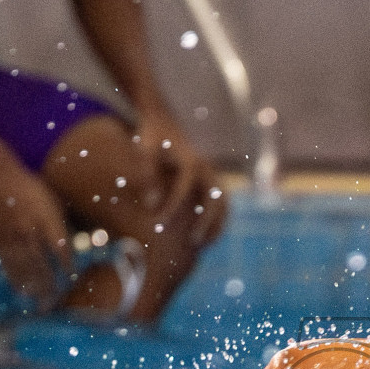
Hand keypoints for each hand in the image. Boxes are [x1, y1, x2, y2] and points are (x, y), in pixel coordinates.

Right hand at [0, 160, 69, 309]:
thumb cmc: (29, 189)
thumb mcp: (52, 201)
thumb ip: (61, 226)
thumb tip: (74, 248)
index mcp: (45, 219)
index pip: (60, 249)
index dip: (67, 266)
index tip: (72, 278)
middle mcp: (28, 231)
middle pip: (41, 264)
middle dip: (49, 285)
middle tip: (55, 301)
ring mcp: (10, 237)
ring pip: (23, 268)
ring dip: (33, 287)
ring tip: (40, 302)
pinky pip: (7, 265)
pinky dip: (15, 279)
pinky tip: (21, 289)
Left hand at [134, 110, 223, 238]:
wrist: (165, 123)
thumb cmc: (152, 138)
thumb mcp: (146, 151)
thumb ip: (147, 176)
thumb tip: (150, 205)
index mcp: (191, 161)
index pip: (184, 189)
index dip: (173, 207)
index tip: (160, 224)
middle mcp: (207, 169)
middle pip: (213, 200)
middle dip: (204, 222)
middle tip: (191, 243)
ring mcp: (213, 175)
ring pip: (223, 204)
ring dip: (216, 225)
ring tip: (203, 246)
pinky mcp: (213, 181)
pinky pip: (222, 205)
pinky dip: (218, 222)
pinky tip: (207, 240)